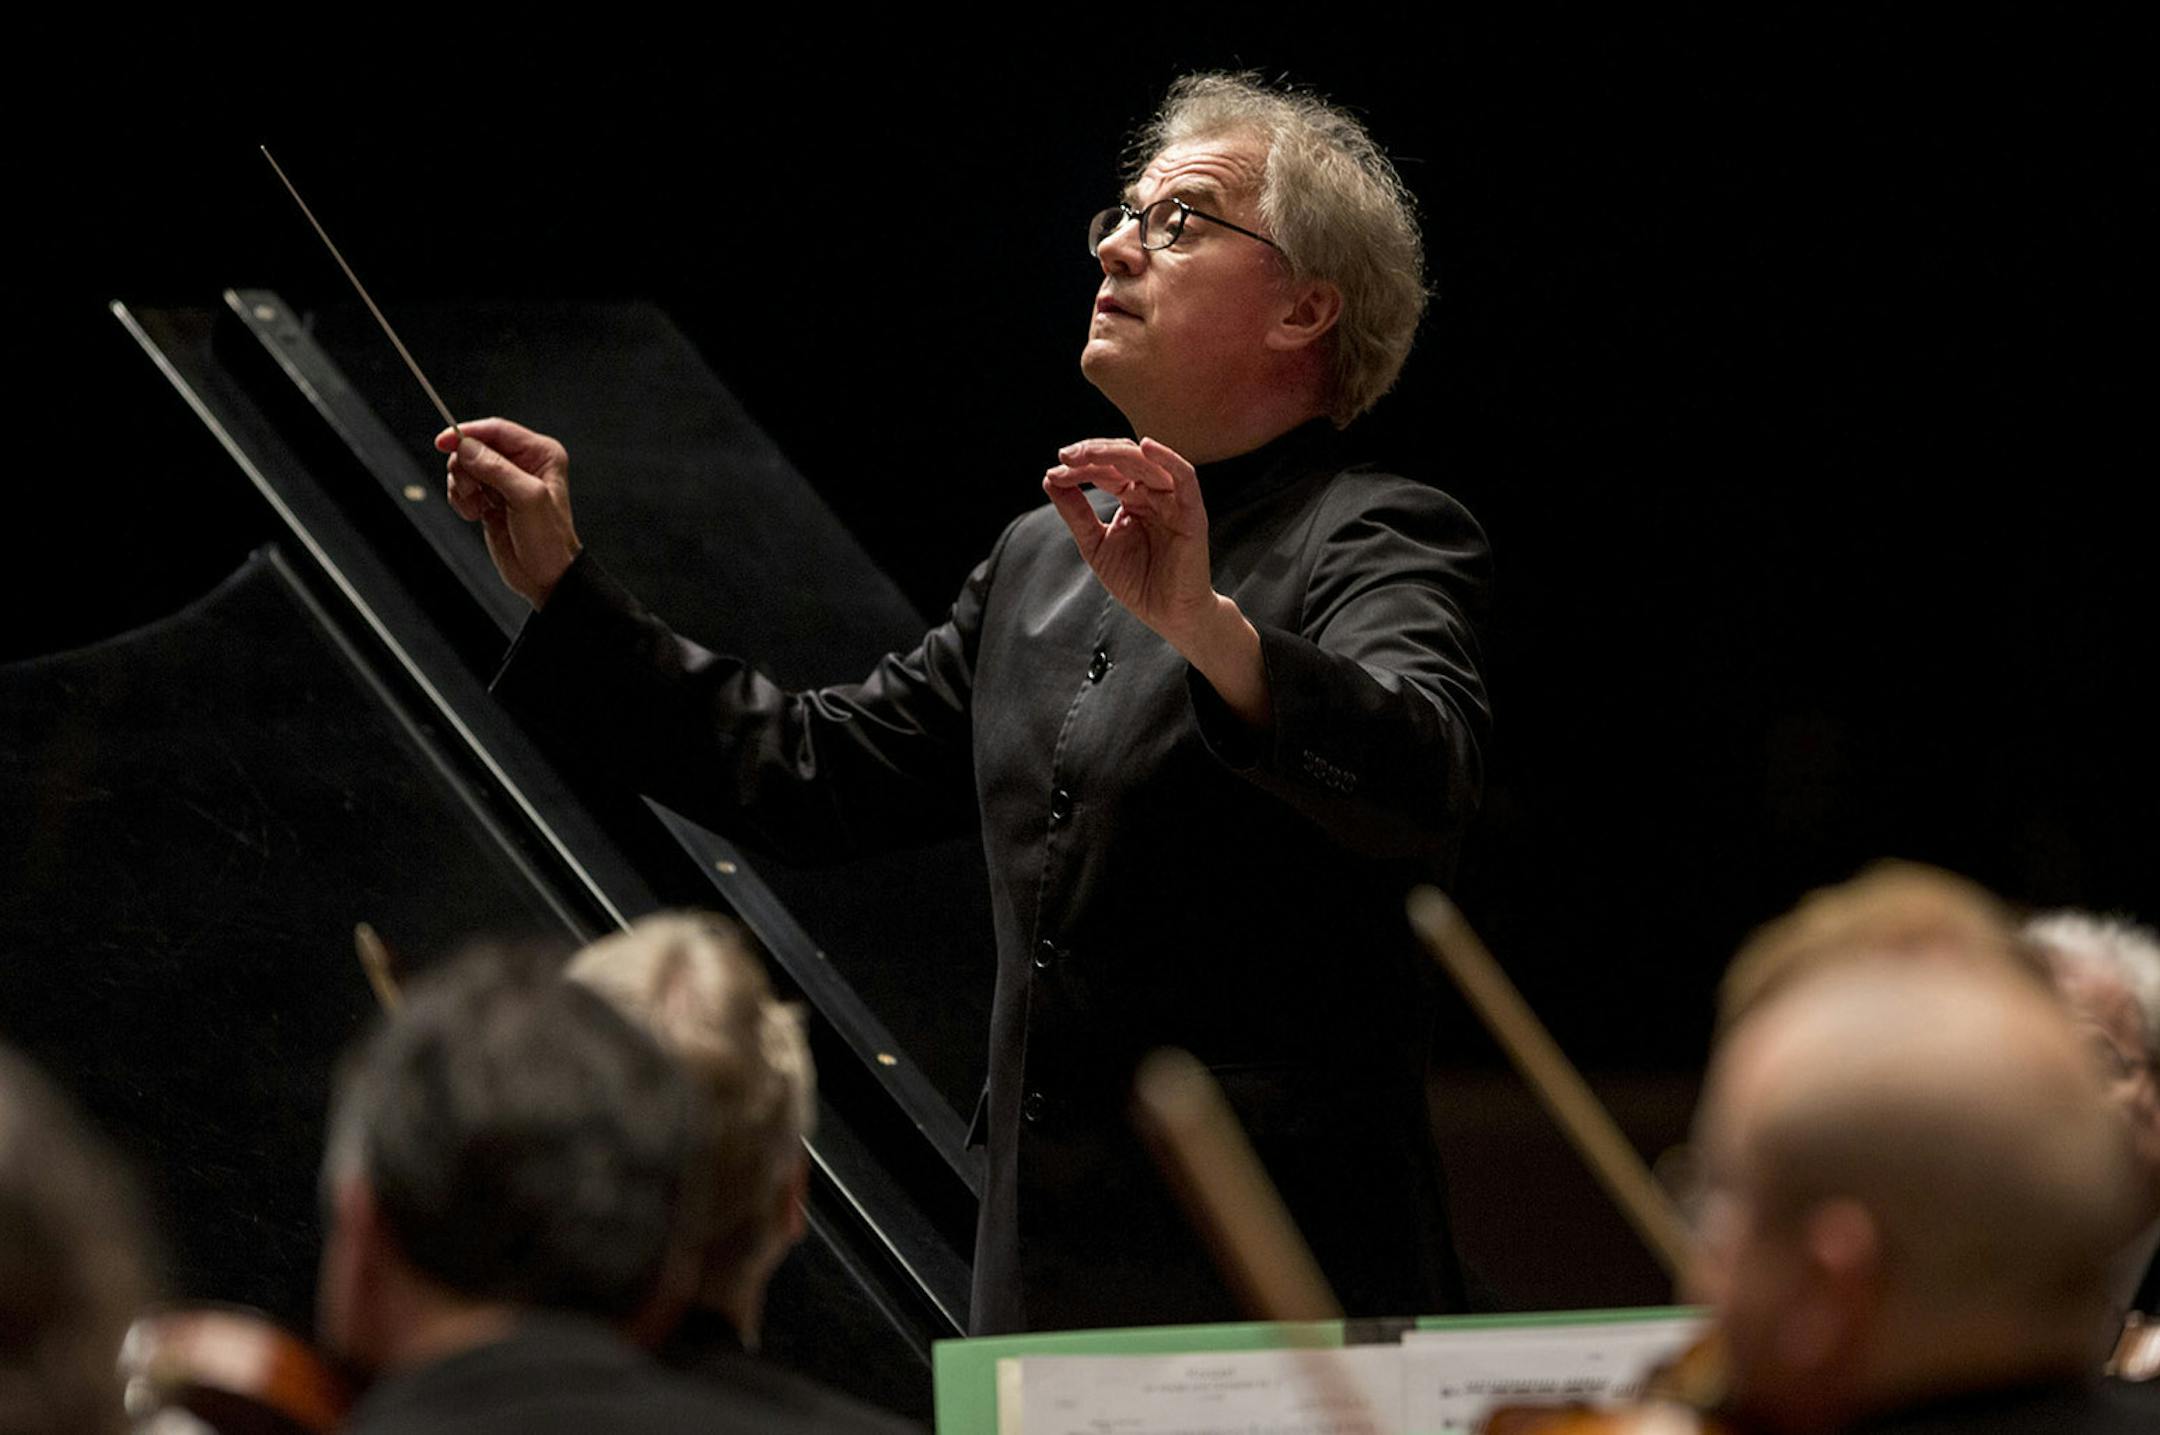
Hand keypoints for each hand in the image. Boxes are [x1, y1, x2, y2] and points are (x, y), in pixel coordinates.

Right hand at [435, 417, 582, 608]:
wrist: (545, 577)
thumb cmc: (549, 541)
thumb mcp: (527, 499)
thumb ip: (497, 469)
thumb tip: (468, 448)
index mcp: (540, 454)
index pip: (497, 430)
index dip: (467, 433)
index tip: (443, 442)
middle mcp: (522, 464)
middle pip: (475, 447)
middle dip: (464, 467)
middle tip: (471, 489)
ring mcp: (504, 482)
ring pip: (465, 467)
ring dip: (461, 486)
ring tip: (475, 506)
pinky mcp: (490, 500)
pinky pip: (462, 488)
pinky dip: (460, 500)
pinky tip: (473, 514)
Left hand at [1043, 436, 1271, 726]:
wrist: (1167, 615)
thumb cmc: (1136, 582)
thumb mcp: (1095, 544)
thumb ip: (1076, 512)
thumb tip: (1050, 478)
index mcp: (1132, 498)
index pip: (1106, 470)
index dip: (1080, 467)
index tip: (1053, 473)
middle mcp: (1153, 493)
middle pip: (1124, 459)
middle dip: (1094, 454)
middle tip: (1066, 455)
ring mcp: (1174, 500)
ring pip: (1148, 463)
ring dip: (1117, 453)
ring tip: (1088, 453)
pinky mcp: (1192, 512)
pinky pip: (1185, 477)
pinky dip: (1168, 458)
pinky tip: (1146, 447)